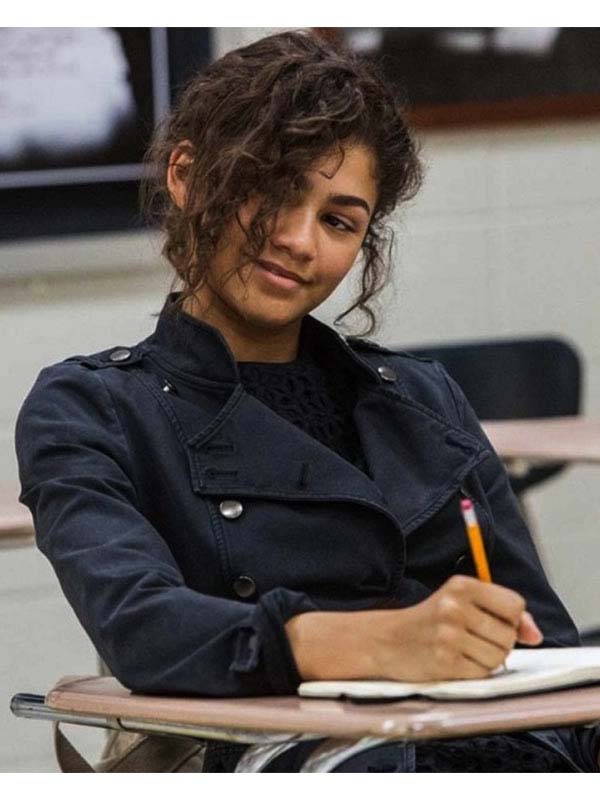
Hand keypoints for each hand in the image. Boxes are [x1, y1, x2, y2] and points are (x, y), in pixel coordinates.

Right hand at [369, 575, 542, 681]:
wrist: (388, 640)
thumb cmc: (432, 620)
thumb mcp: (463, 603)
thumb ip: (503, 613)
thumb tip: (535, 635)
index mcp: (462, 585)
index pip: (515, 604)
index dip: (512, 618)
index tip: (496, 621)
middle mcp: (455, 607)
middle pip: (509, 634)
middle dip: (500, 642)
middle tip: (476, 638)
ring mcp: (449, 636)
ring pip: (499, 656)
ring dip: (489, 659)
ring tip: (467, 650)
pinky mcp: (445, 662)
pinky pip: (482, 673)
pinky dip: (475, 672)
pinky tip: (457, 662)